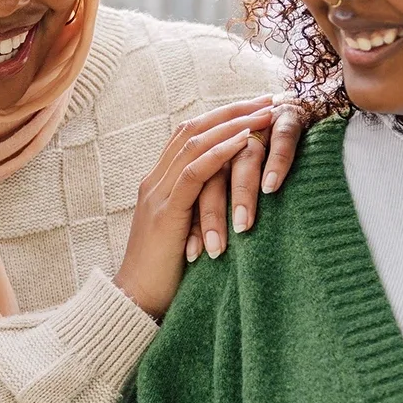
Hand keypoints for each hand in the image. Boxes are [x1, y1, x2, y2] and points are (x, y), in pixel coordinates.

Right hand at [114, 96, 278, 318]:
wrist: (134, 303)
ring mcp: (157, 194)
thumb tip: (233, 203)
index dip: (222, 116)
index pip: (189, 135)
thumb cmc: (165, 277)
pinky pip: (194, 172)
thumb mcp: (186, 235)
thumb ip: (200, 212)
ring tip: (265, 114)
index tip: (256, 106)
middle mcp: (154, 181)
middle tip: (268, 98)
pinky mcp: (165, 212)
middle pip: (192, 128)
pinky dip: (220, 152)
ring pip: (194, 143)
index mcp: (158, 184)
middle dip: (232, 110)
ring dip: (233, 124)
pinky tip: (245, 142)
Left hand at [187, 99, 308, 262]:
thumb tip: (204, 246)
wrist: (300, 105)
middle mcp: (232, 137)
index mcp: (213, 150)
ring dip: (241, 194)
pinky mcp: (288, 118)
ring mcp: (260, 126)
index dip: (191, 221)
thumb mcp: (238, 177)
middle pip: (212, 177)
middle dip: (210, 216)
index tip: (191, 255)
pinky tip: (271, 187)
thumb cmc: (266, 154)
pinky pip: (281, 140)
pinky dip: (276, 163)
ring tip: (242, 227)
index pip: (194, 188)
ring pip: (244, 161)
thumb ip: (221, 200)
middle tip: (213, 250)